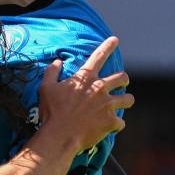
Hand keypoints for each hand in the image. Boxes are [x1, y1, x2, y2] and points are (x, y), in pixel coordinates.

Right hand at [38, 36, 132, 152]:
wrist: (60, 135)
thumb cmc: (52, 111)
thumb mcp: (46, 88)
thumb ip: (52, 72)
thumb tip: (57, 61)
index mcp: (85, 78)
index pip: (99, 56)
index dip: (108, 46)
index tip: (115, 39)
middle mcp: (100, 89)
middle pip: (122, 78)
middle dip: (124, 79)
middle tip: (122, 83)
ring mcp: (107, 105)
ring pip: (128, 99)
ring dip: (126, 100)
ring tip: (123, 103)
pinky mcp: (111, 122)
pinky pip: (121, 122)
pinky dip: (116, 125)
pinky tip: (111, 127)